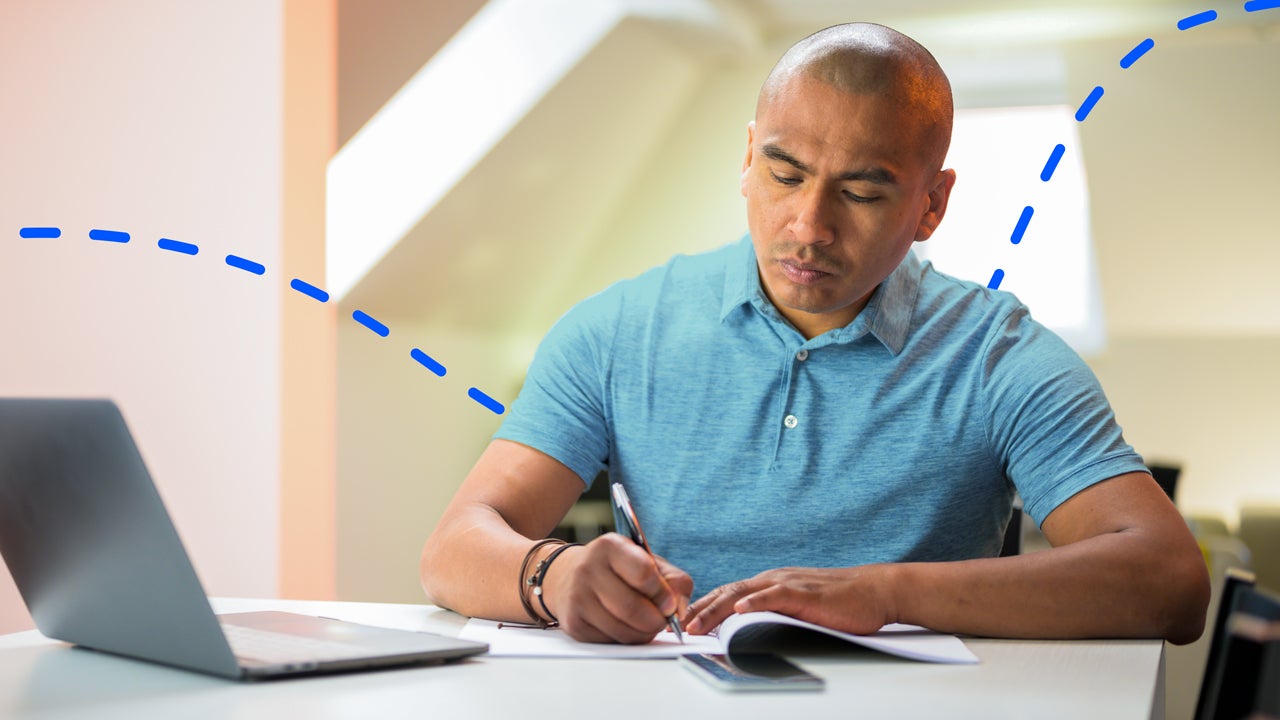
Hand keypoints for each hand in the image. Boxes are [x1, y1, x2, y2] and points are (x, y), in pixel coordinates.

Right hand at [540, 533, 692, 643]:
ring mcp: (577, 597)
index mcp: (610, 546)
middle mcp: (588, 568)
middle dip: (656, 621)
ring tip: (647, 625)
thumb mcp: (648, 562)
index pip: (643, 574)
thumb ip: (674, 581)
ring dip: (643, 634)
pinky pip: (610, 641)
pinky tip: (627, 627)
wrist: (571, 576)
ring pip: (622, 629)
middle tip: (662, 621)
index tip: (670, 604)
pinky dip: (626, 639)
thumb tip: (680, 610)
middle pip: (632, 608)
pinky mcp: (574, 623)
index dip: (663, 594)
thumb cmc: (619, 569)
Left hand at [684, 565, 899, 635]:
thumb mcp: (798, 610)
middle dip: (700, 610)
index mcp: (770, 584)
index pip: (728, 594)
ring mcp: (789, 583)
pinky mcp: (806, 593)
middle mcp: (774, 579)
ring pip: (744, 593)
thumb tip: (747, 633)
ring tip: (696, 623)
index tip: (682, 623)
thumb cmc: (840, 604)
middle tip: (677, 627)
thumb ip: (774, 616)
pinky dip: (756, 601)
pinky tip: (740, 609)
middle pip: (728, 592)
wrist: (874, 591)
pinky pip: (776, 595)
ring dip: (716, 609)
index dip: (703, 608)